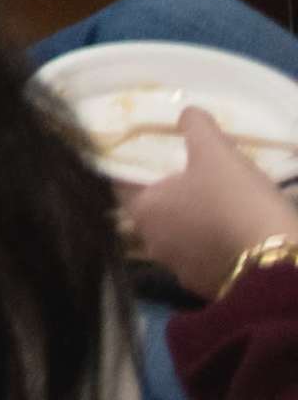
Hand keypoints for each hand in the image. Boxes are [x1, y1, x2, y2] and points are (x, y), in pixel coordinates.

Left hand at [126, 107, 297, 298]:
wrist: (277, 265)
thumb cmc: (236, 202)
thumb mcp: (216, 152)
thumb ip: (196, 126)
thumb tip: (186, 113)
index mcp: (142, 210)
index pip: (124, 182)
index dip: (140, 167)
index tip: (158, 156)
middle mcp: (152, 243)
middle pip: (154, 210)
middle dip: (171, 195)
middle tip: (194, 178)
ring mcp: (179, 270)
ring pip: (180, 237)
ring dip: (193, 223)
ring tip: (218, 206)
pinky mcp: (208, 288)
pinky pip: (205, 258)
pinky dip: (214, 246)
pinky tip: (233, 234)